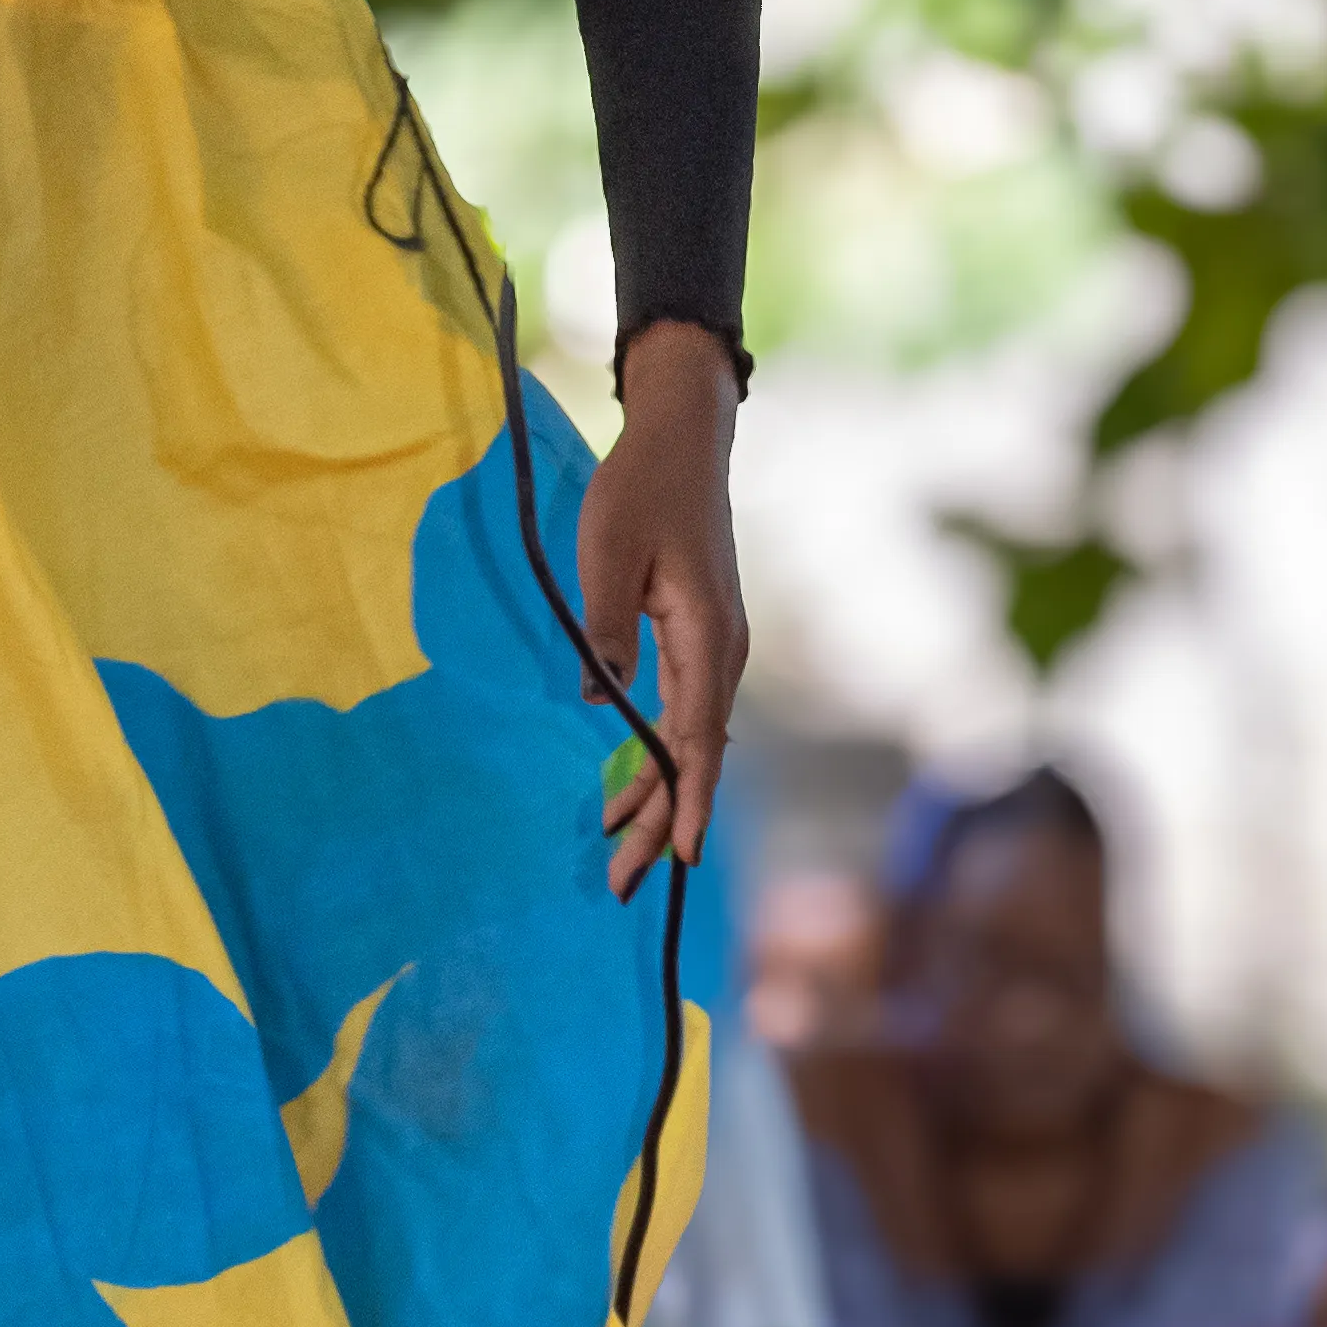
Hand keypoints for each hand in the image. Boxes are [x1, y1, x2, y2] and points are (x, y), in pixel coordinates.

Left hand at [579, 322, 746, 896]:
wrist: (681, 442)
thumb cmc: (640, 489)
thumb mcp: (607, 553)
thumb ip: (606, 629)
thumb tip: (602, 703)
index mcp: (709, 636)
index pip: (699, 738)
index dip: (687, 801)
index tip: (678, 857)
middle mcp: (723, 652)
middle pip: (696, 755)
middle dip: (661, 821)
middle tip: (621, 884)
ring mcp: (714, 650)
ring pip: (689, 741)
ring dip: (655, 797)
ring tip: (616, 853)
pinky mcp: (698, 642)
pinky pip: (681, 715)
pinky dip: (656, 757)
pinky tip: (627, 791)